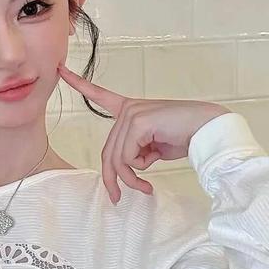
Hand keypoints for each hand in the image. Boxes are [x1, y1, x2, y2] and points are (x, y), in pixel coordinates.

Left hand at [57, 63, 229, 204]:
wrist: (208, 130)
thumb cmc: (184, 137)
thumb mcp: (152, 148)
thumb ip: (134, 153)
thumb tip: (125, 171)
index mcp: (130, 109)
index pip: (99, 95)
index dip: (78, 83)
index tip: (60, 70)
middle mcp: (128, 109)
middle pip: (108, 152)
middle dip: (112, 179)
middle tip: (116, 198)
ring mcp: (132, 114)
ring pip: (117, 158)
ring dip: (130, 179)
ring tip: (144, 187)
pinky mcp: (138, 122)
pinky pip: (128, 157)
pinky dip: (139, 170)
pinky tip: (155, 165)